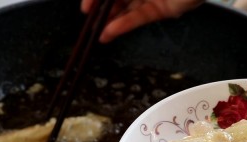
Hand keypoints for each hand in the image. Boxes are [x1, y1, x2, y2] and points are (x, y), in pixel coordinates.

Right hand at [81, 0, 204, 42]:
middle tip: (89, 22)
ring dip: (110, 21)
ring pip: (126, 9)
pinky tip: (109, 32)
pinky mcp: (161, 10)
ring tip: (96, 33)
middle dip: (101, 10)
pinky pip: (138, 17)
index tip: (85, 8)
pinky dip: (123, 25)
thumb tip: (97, 0)